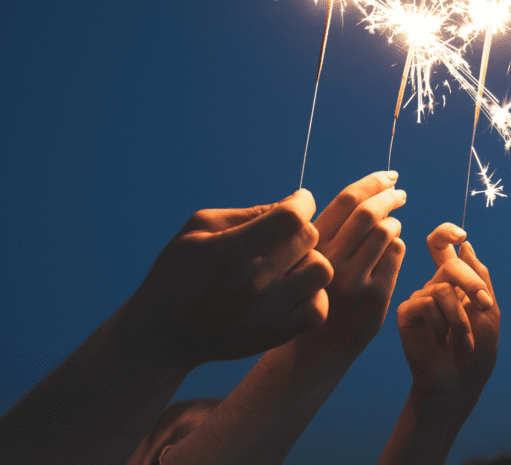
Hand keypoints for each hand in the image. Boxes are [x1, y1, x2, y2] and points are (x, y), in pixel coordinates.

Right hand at [122, 189, 332, 368]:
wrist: (162, 336)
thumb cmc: (178, 274)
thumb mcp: (198, 230)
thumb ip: (247, 213)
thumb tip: (292, 203)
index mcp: (229, 252)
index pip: (289, 218)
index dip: (302, 202)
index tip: (299, 201)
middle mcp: (252, 282)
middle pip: (308, 239)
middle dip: (300, 229)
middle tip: (283, 237)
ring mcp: (267, 312)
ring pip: (320, 271)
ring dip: (309, 261)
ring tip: (288, 265)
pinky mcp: (276, 335)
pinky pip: (319, 309)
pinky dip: (313, 295)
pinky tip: (294, 290)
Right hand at [301, 171, 406, 358]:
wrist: (315, 348)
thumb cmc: (314, 294)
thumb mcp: (310, 260)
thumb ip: (330, 232)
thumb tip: (365, 195)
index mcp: (311, 246)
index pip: (345, 201)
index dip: (371, 182)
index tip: (388, 176)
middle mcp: (330, 261)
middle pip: (369, 212)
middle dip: (389, 196)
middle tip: (400, 192)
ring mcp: (354, 280)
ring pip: (386, 231)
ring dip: (394, 221)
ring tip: (393, 223)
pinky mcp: (376, 296)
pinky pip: (396, 254)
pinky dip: (397, 244)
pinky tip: (391, 248)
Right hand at [397, 223, 498, 400]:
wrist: (459, 384)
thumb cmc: (477, 352)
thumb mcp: (489, 311)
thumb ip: (480, 278)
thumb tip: (465, 244)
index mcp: (456, 283)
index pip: (444, 247)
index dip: (446, 232)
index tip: (461, 235)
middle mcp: (435, 286)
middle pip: (449, 263)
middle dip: (471, 283)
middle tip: (485, 305)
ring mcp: (420, 299)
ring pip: (441, 288)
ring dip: (460, 317)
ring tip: (464, 341)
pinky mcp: (407, 313)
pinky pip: (426, 303)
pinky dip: (442, 324)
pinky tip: (442, 342)